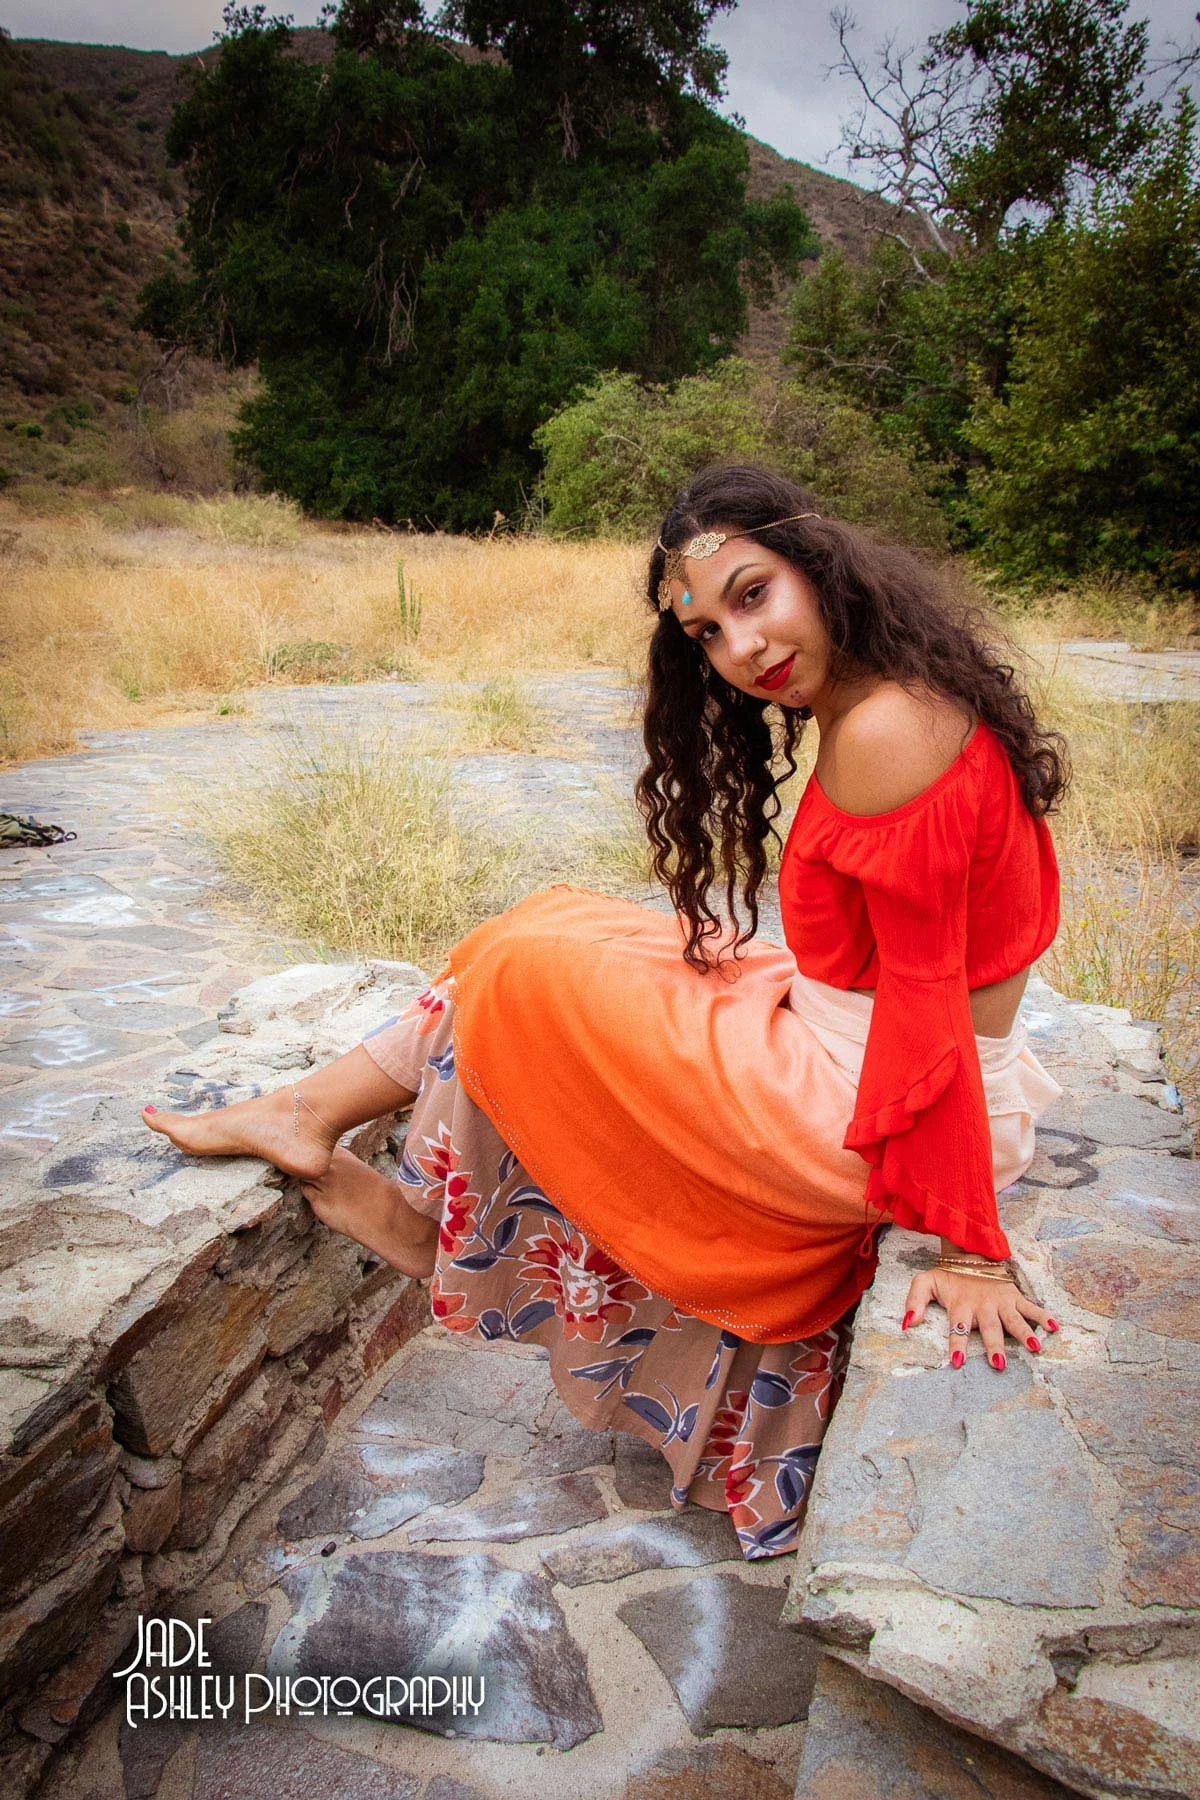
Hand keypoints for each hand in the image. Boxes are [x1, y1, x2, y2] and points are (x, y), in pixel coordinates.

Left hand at [901, 1268, 1059, 1370]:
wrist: (970, 1253)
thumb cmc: (948, 1276)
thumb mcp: (925, 1282)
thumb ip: (914, 1301)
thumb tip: (906, 1323)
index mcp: (960, 1305)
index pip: (957, 1327)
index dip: (956, 1343)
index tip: (956, 1361)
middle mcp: (982, 1305)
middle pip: (989, 1328)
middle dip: (994, 1346)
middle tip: (999, 1364)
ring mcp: (1000, 1301)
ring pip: (1013, 1320)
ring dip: (1024, 1334)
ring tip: (1035, 1347)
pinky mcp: (1014, 1296)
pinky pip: (1030, 1307)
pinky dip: (1043, 1316)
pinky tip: (1054, 1327)